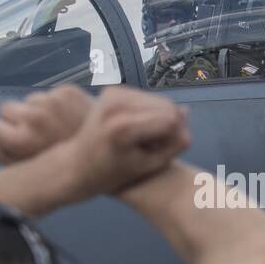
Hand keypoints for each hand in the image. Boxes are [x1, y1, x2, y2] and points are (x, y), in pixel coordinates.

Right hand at [0, 85, 91, 165]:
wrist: (109, 153)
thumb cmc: (66, 168)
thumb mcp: (29, 170)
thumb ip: (6, 156)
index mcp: (21, 139)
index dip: (2, 133)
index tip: (13, 138)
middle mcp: (34, 117)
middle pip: (6, 108)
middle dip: (16, 118)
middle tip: (34, 132)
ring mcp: (51, 101)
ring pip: (29, 100)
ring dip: (37, 110)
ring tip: (55, 126)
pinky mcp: (67, 91)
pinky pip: (49, 94)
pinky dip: (56, 104)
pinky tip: (68, 117)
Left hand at [64, 87, 189, 194]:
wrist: (77, 165)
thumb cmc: (113, 173)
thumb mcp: (148, 166)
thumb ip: (174, 143)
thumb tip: (186, 113)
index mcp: (124, 128)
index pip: (171, 120)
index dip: (176, 136)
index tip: (166, 151)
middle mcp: (116, 105)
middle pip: (167, 105)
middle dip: (170, 124)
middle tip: (156, 145)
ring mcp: (112, 94)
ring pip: (158, 99)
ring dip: (160, 117)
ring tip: (145, 138)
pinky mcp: (112, 90)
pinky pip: (146, 97)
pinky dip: (149, 111)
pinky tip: (138, 128)